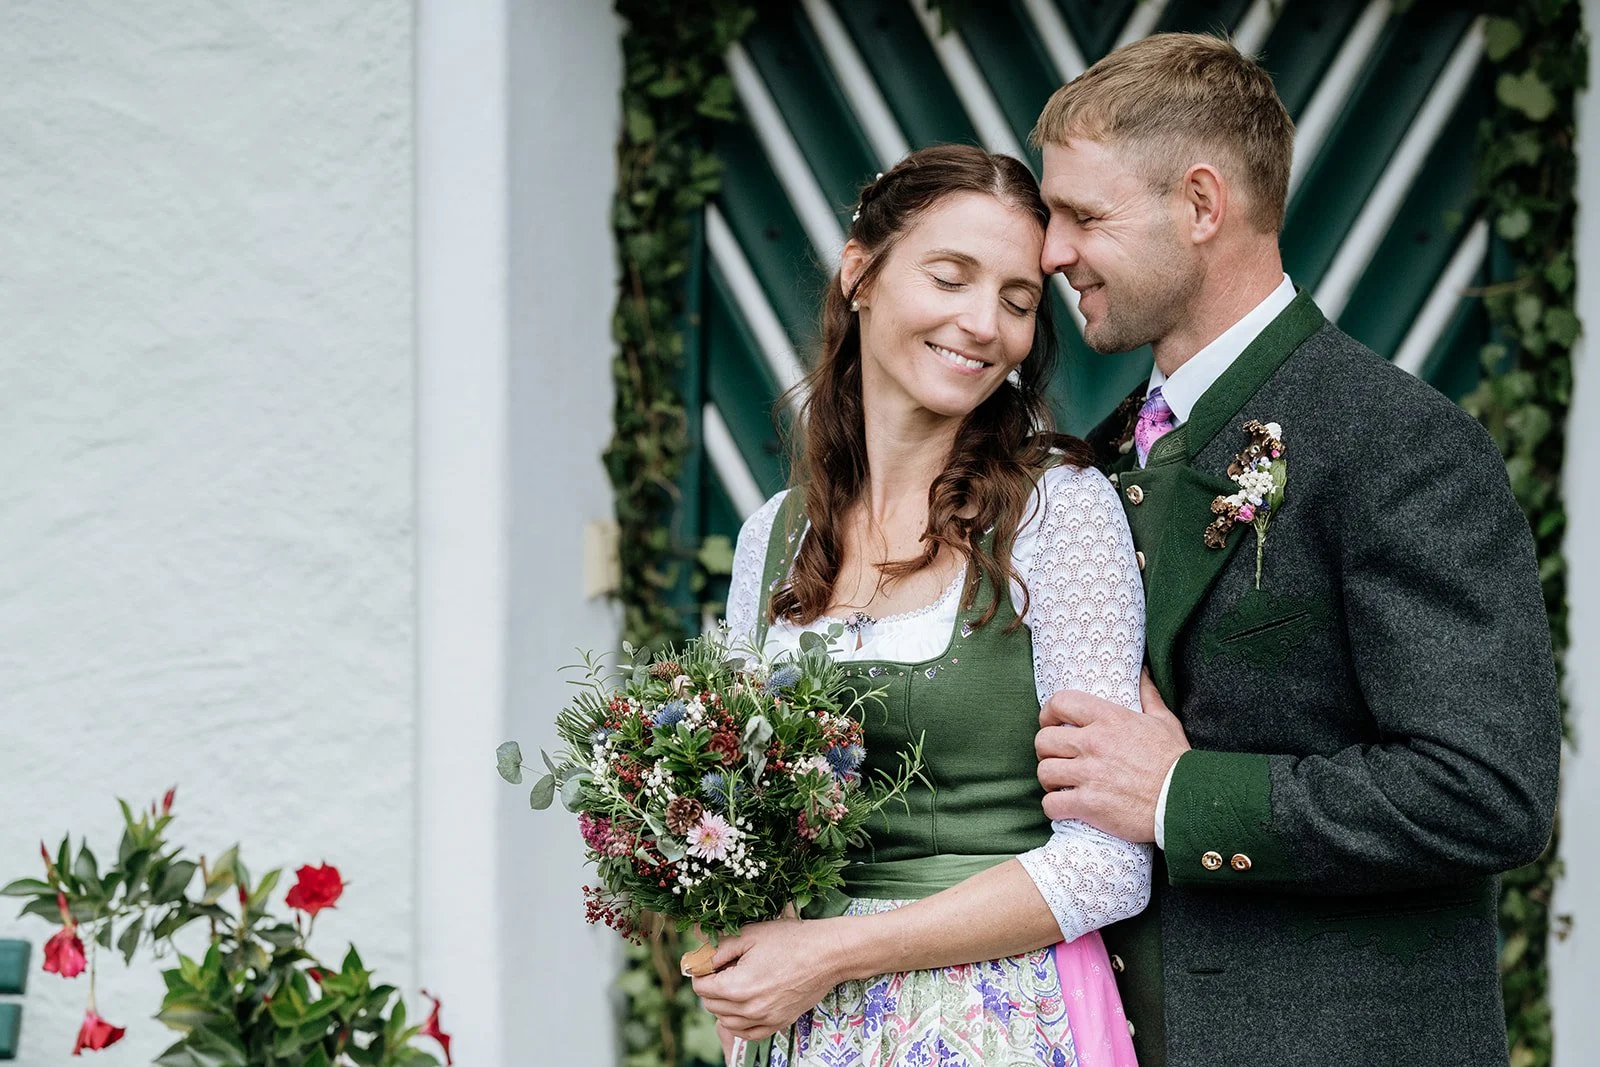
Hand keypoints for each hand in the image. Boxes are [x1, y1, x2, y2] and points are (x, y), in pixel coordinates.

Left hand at [691, 914, 848, 1041]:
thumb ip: (718, 944)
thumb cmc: (790, 940)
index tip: (710, 959)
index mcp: (737, 986)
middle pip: (710, 1004)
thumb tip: (694, 943)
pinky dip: (739, 1021)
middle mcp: (749, 1009)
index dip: (701, 970)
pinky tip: (745, 1004)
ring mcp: (764, 1020)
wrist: (827, 954)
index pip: (700, 987)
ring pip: (726, 1020)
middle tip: (725, 966)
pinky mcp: (777, 1024)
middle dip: (711, 985)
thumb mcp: (750, 934)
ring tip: (736, 982)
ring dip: (723, 1004)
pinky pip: (747, 1033)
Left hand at [1035, 669, 1189, 840]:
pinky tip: (1064, 807)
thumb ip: (1149, 696)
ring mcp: (1090, 774)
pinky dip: (1053, 807)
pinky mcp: (1089, 804)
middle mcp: (1095, 743)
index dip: (1048, 713)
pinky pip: (1051, 804)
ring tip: (1060, 784)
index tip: (1050, 724)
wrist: (1187, 801)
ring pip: (1044, 772)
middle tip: (1056, 759)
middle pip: (1043, 740)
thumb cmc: (1176, 762)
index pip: (1060, 703)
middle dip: (1046, 751)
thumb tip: (1144, 673)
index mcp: (1109, 719)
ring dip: (1048, 780)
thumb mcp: (1164, 722)